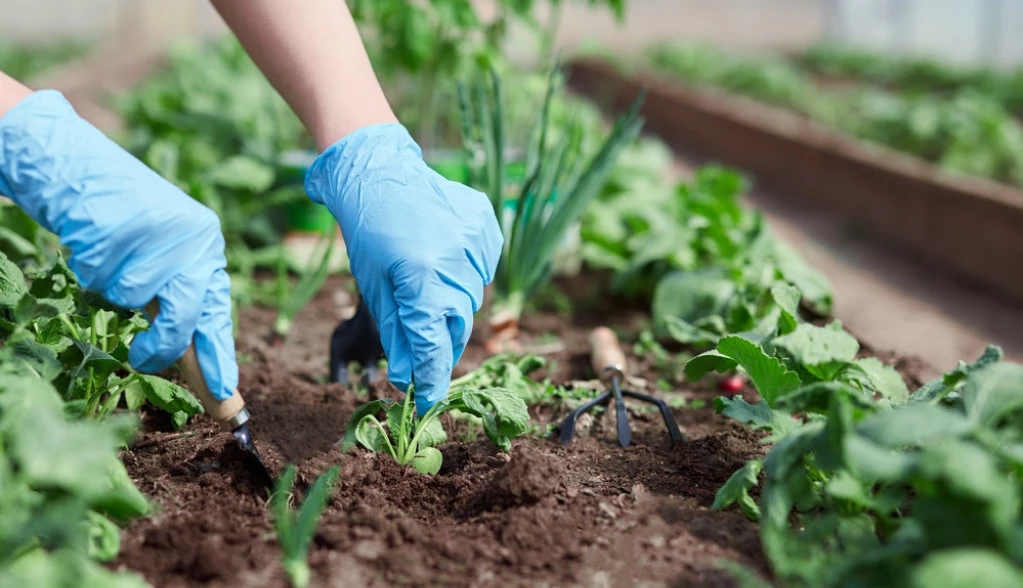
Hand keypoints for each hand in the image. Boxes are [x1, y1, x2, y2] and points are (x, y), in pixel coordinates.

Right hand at [0, 90, 237, 399]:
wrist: (80, 170)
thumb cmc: (123, 225)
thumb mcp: (163, 260)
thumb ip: (180, 303)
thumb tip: (195, 364)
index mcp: (208, 248)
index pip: (217, 313)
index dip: (218, 357)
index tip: (225, 398)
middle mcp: (196, 238)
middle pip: (186, 313)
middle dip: (162, 345)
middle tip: (141, 360)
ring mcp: (162, 231)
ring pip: (136, 295)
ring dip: (114, 289)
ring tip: (111, 257)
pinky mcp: (125, 224)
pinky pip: (103, 276)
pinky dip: (92, 268)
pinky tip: (95, 241)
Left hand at [305, 123, 501, 414]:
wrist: (379, 171)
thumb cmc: (368, 231)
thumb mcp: (374, 287)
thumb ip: (397, 332)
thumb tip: (409, 376)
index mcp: (420, 277)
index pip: (433, 343)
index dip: (431, 377)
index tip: (427, 401)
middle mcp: (454, 260)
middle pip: (458, 324)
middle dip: (441, 343)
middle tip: (426, 352)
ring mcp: (475, 240)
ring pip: (472, 297)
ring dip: (452, 305)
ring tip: (428, 285)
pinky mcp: (486, 225)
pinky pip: (483, 268)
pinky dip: (466, 274)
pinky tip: (443, 258)